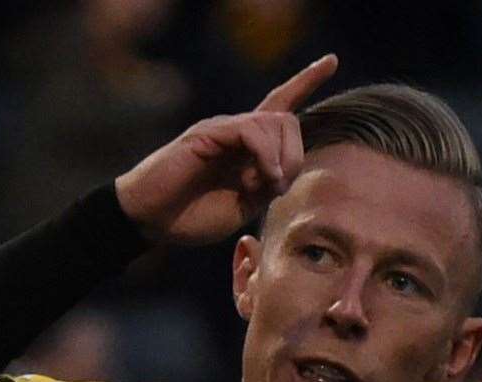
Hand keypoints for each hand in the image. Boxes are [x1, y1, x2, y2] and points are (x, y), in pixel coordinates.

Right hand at [115, 54, 337, 243]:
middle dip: (295, 154)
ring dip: (280, 159)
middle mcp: (235, 131)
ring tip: (265, 186)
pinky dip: (264, 155)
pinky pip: (251, 131)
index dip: (305, 82)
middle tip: (278, 186)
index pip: (279, 106)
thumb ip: (265, 187)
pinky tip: (258, 179)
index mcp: (245, 148)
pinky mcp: (208, 133)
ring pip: (274, 122)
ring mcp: (221, 129)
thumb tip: (283, 170)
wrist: (150, 220)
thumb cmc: (189, 217)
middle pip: (287, 119)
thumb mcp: (240, 208)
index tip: (331, 61)